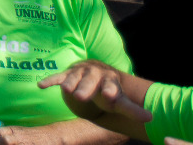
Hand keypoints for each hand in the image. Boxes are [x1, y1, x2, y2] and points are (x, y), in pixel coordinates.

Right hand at [38, 60, 152, 124]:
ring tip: (66, 89)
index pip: (111, 86)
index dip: (110, 91)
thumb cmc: (108, 91)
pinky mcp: (66, 75)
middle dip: (86, 87)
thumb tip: (151, 118)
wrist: (95, 73)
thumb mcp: (120, 101)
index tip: (110, 97)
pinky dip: (49, 80)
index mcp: (110, 81)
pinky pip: (57, 77)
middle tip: (82, 96)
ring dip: (69, 82)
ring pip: (73, 77)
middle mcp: (94, 74)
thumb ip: (132, 110)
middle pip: (90, 81)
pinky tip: (40, 86)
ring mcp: (79, 73)